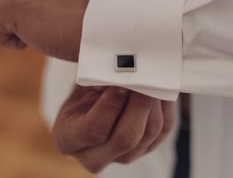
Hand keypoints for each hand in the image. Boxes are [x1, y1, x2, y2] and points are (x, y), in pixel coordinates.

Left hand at [0, 0, 99, 60]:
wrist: (97, 26)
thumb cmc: (91, 17)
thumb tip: (45, 8)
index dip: (42, 11)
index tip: (62, 15)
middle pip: (12, 5)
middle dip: (29, 19)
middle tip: (57, 22)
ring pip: (6, 20)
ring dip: (26, 30)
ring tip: (51, 26)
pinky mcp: (4, 4)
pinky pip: (0, 36)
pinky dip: (17, 43)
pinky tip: (41, 35)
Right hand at [53, 85, 176, 172]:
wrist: (96, 100)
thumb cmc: (85, 90)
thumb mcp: (82, 84)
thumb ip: (98, 80)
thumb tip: (122, 75)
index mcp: (68, 140)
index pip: (93, 130)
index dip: (111, 105)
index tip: (120, 83)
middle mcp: (92, 157)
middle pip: (124, 139)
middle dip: (139, 106)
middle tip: (145, 80)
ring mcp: (121, 158)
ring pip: (148, 135)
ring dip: (154, 104)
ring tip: (153, 79)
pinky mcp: (144, 150)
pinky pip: (163, 131)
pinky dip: (165, 108)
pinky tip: (160, 89)